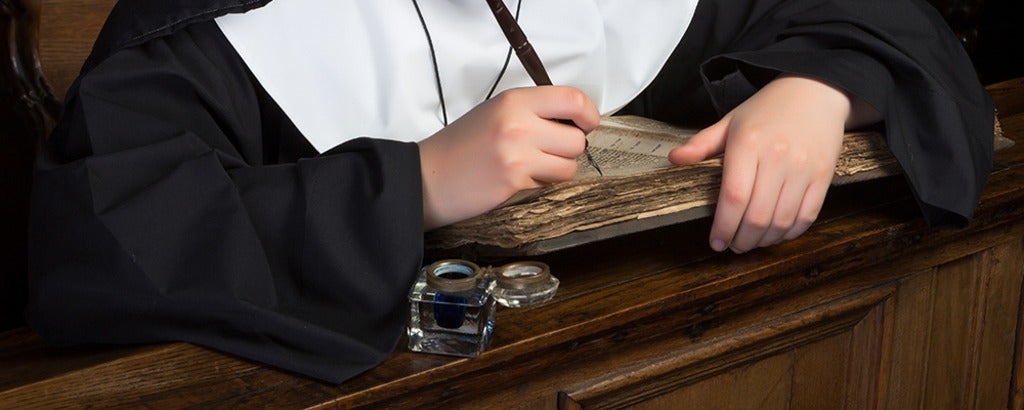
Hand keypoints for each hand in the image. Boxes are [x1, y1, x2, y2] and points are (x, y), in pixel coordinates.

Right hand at [419, 86, 599, 229]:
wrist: (428, 177)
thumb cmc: (460, 146)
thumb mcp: (495, 112)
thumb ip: (533, 110)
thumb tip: (574, 119)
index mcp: (514, 100)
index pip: (573, 99)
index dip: (589, 114)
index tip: (587, 123)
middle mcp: (518, 123)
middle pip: (577, 138)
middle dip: (569, 149)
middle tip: (550, 151)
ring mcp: (517, 153)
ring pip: (569, 165)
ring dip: (558, 170)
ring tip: (533, 167)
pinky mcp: (515, 181)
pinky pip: (550, 183)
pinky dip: (541, 184)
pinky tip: (519, 180)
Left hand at [669, 75, 867, 252]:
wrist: (816, 90)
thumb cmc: (768, 108)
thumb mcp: (731, 121)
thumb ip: (702, 144)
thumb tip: (674, 160)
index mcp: (749, 143)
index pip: (733, 197)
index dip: (723, 227)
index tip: (715, 242)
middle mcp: (778, 157)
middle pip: (757, 216)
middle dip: (741, 240)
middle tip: (732, 245)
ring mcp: (804, 168)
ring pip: (782, 221)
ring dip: (764, 240)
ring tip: (751, 241)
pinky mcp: (824, 176)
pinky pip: (807, 216)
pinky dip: (790, 233)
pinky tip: (776, 233)